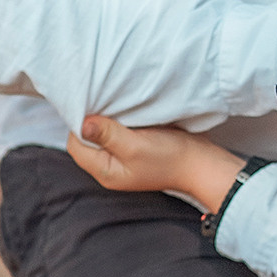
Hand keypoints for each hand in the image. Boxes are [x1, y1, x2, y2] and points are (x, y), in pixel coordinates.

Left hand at [67, 114, 242, 214]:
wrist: (200, 163)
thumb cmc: (169, 157)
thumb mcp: (134, 146)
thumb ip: (107, 134)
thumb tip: (82, 123)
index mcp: (105, 171)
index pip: (76, 146)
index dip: (80, 125)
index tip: (95, 109)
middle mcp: (109, 167)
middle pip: (86, 141)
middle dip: (92, 122)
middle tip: (105, 105)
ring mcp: (121, 159)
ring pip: (101, 135)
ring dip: (106, 121)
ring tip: (116, 107)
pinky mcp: (133, 149)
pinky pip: (116, 133)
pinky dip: (118, 122)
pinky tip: (127, 113)